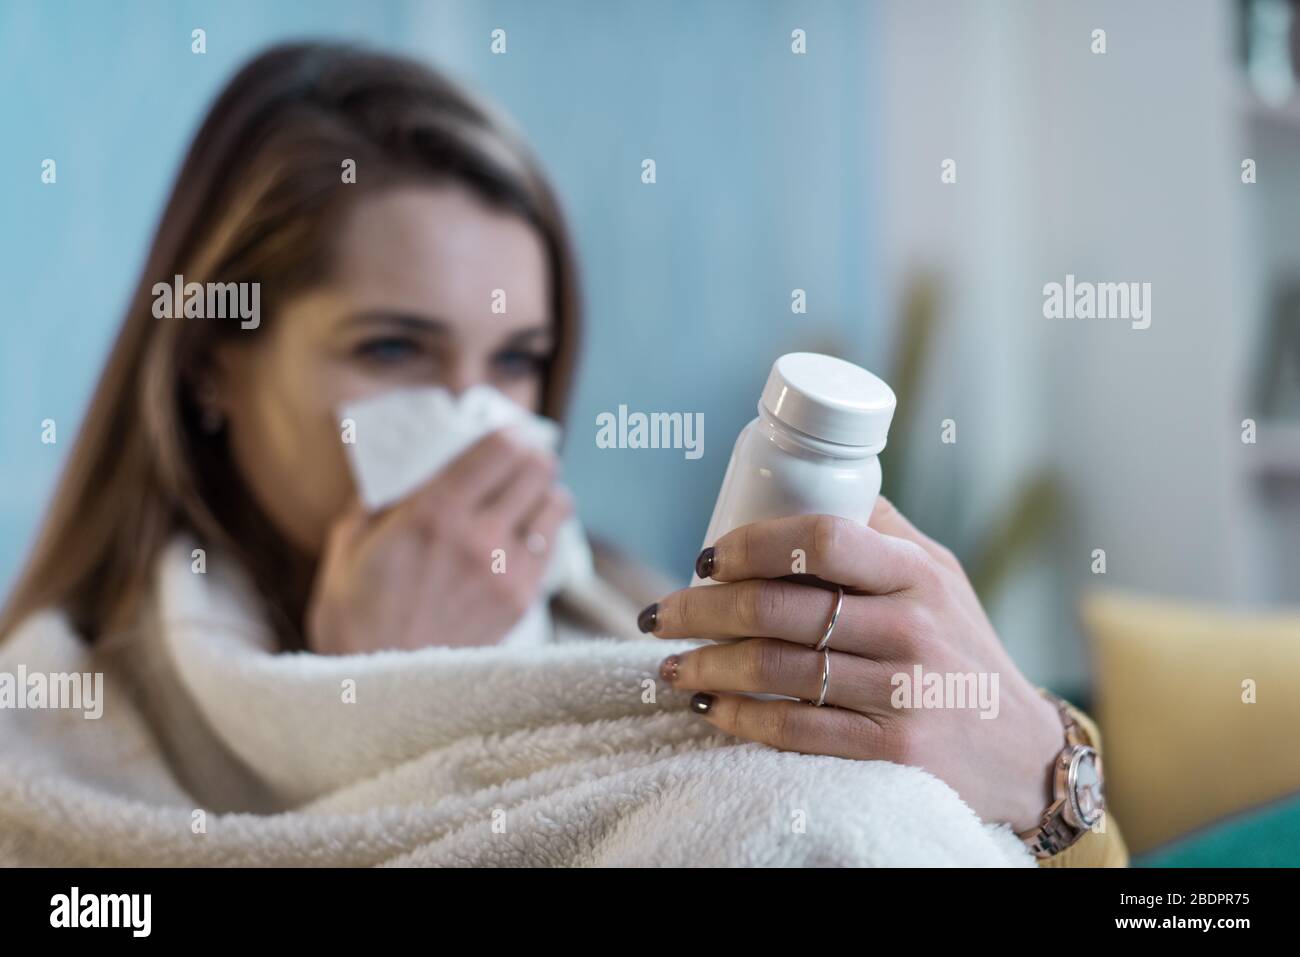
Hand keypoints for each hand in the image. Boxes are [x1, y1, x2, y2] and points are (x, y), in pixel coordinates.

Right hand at [306, 429, 571, 653]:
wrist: (382, 695)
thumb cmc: (355, 621)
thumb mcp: (347, 548)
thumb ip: (376, 502)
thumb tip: (401, 469)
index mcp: (432, 515)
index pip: (498, 449)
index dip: (508, 431)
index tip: (502, 430)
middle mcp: (478, 538)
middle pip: (539, 468)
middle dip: (531, 455)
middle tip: (517, 458)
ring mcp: (507, 572)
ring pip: (556, 505)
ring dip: (544, 492)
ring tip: (525, 496)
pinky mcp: (522, 602)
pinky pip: (552, 547)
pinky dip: (543, 532)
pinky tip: (522, 535)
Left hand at [641, 496, 1063, 831]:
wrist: (1021, 752)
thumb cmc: (962, 647)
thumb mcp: (939, 575)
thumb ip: (880, 533)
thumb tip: (808, 486)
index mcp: (915, 573)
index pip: (819, 540)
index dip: (750, 544)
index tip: (707, 557)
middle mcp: (911, 629)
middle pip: (779, 607)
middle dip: (701, 609)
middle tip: (662, 613)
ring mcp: (902, 694)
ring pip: (774, 669)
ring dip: (704, 664)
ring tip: (670, 662)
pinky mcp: (892, 752)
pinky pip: (793, 729)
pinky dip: (738, 716)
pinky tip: (709, 705)